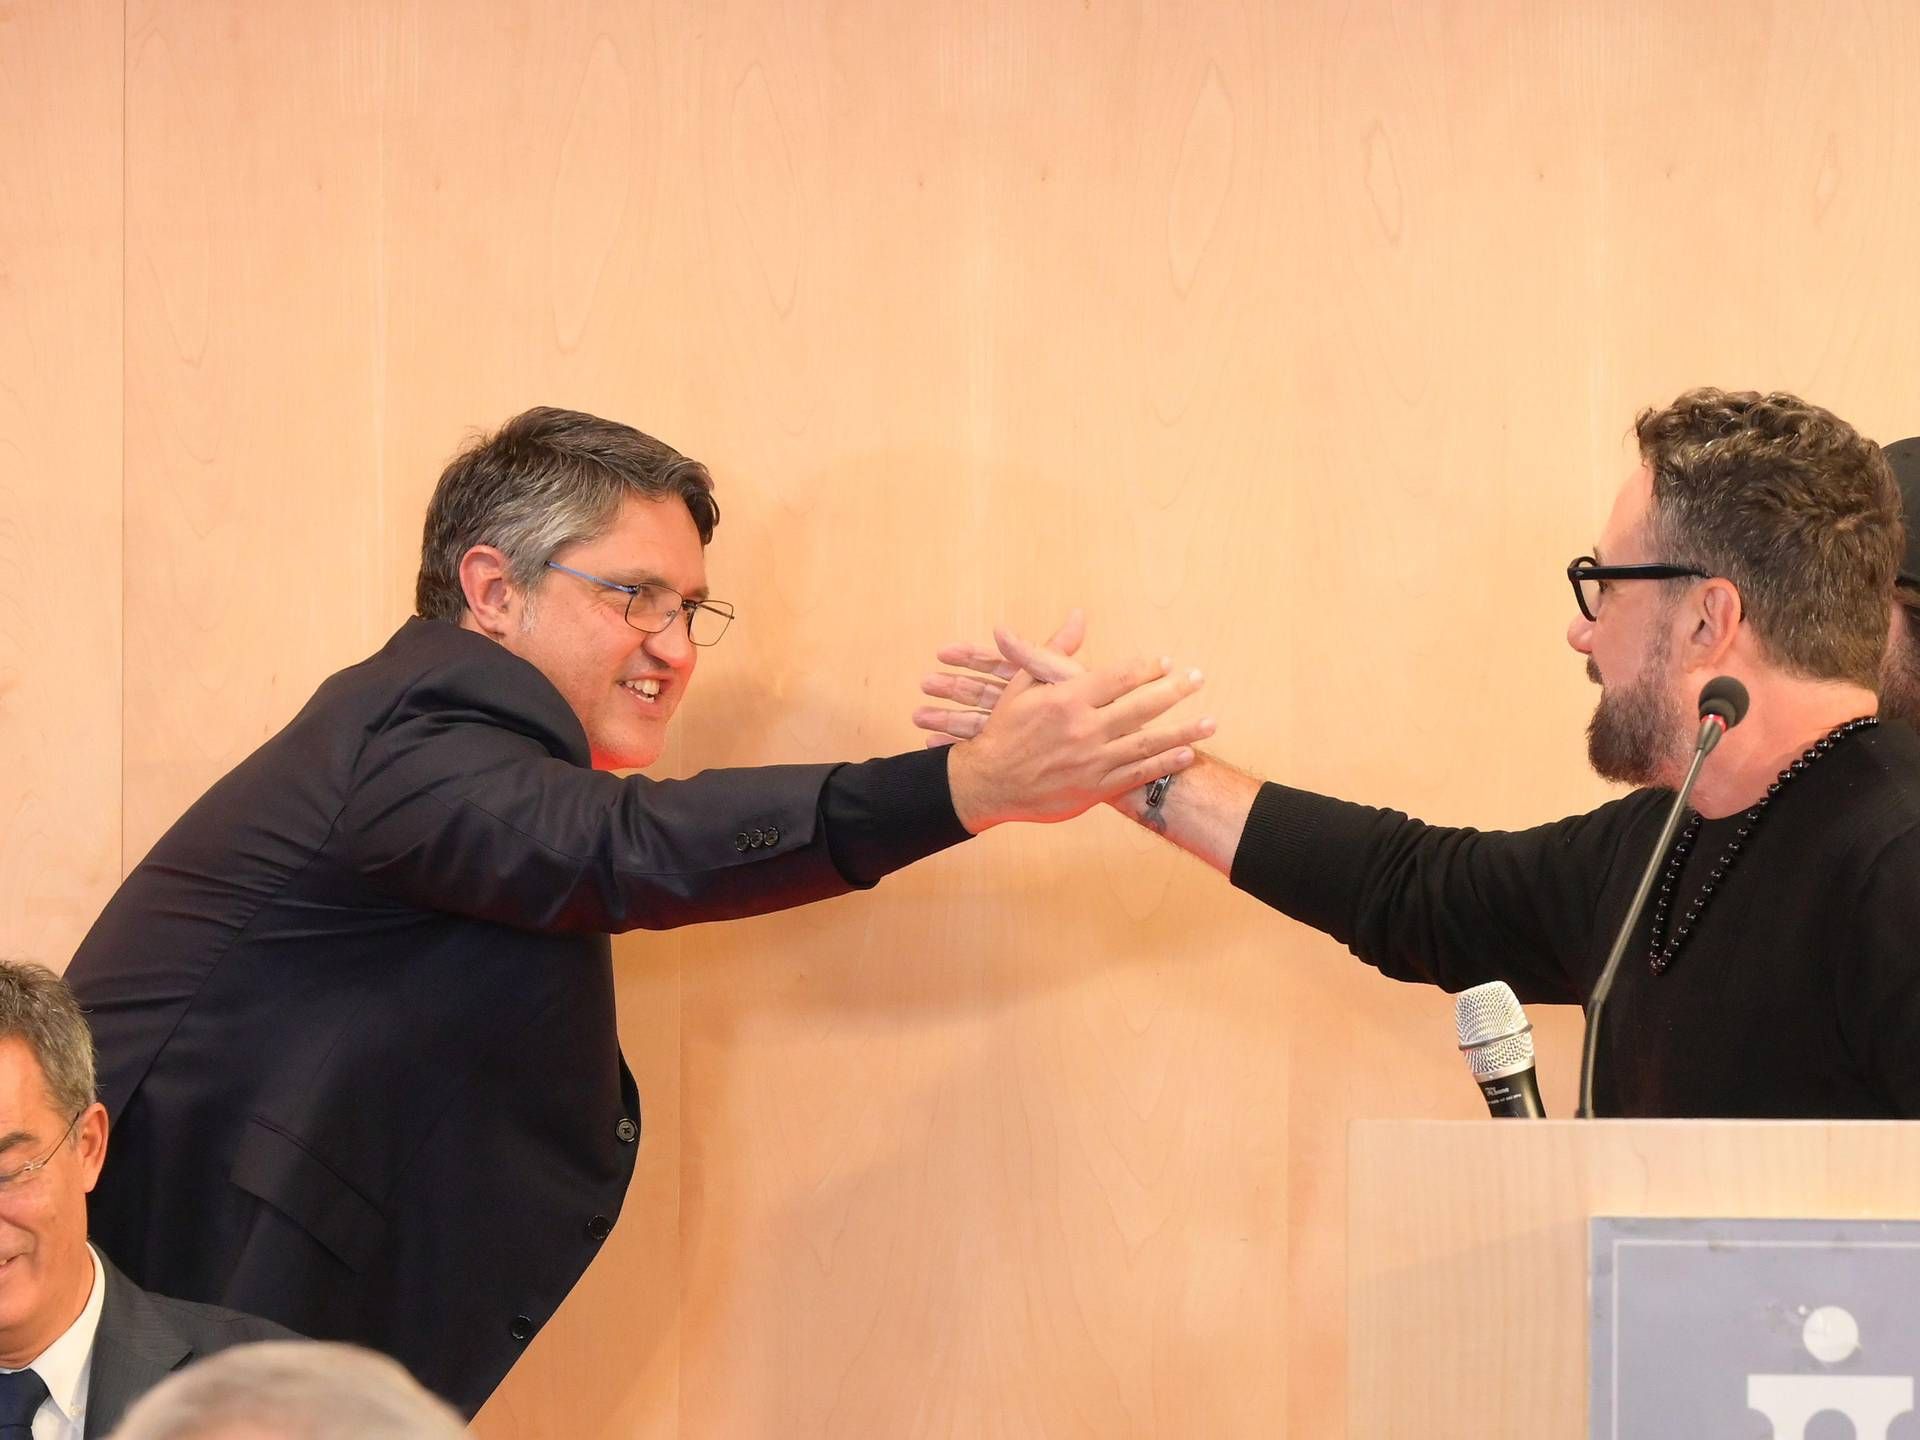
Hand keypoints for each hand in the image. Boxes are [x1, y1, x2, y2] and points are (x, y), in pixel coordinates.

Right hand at [914, 611, 1087, 744]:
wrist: (1106, 757)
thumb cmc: (1094, 716)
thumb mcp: (1067, 681)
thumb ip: (1051, 655)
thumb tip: (1062, 616)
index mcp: (1036, 684)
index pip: (999, 664)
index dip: (971, 656)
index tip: (942, 652)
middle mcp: (1026, 706)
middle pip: (982, 692)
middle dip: (952, 687)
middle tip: (923, 685)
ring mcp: (1020, 732)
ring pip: (976, 720)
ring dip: (947, 718)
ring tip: (918, 718)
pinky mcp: (1018, 756)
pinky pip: (982, 749)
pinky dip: (958, 746)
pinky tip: (934, 746)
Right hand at [936, 617, 1214, 831]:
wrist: (986, 784)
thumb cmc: (1003, 731)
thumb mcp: (1020, 686)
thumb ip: (1053, 652)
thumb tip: (1077, 618)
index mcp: (1067, 700)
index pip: (1118, 677)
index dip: (1146, 667)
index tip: (1166, 662)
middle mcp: (1085, 730)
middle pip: (1141, 707)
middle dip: (1175, 691)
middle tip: (1199, 678)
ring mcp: (1092, 762)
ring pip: (1148, 743)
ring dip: (1183, 731)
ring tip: (1211, 721)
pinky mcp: (1094, 789)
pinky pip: (1137, 774)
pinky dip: (1164, 763)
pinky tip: (1187, 753)